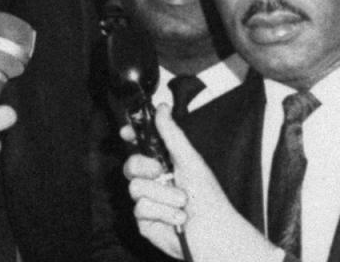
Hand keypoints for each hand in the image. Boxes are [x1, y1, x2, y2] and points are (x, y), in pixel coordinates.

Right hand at [124, 104, 283, 260]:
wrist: (212, 231)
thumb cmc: (207, 196)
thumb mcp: (189, 159)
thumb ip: (172, 134)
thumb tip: (162, 108)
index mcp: (163, 163)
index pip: (140, 146)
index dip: (130, 137)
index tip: (126, 132)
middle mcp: (153, 181)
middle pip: (130, 165)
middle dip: (145, 168)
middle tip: (162, 172)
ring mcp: (147, 201)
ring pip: (135, 188)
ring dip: (164, 195)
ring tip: (182, 202)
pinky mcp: (144, 221)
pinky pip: (141, 209)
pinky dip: (164, 212)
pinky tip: (178, 218)